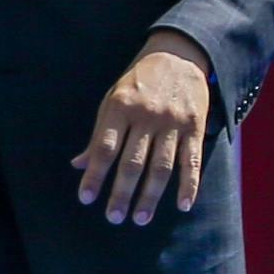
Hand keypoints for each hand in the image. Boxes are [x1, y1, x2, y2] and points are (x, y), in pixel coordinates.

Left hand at [78, 31, 214, 226]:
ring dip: (150, 195)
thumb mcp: (113, 99)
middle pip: (133, 161)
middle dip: (122, 192)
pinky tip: (183, 205)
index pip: (104, 147)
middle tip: (114, 217)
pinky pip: (192, 160)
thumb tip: (78, 164)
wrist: (179, 54)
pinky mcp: (195, 126)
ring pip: (161, 166)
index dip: (95, 174)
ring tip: (140, 218)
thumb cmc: (139, 82)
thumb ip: (99, 133)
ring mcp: (172, 122)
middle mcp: (146, 115)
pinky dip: (189, 185)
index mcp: (120, 107)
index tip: (87, 198)